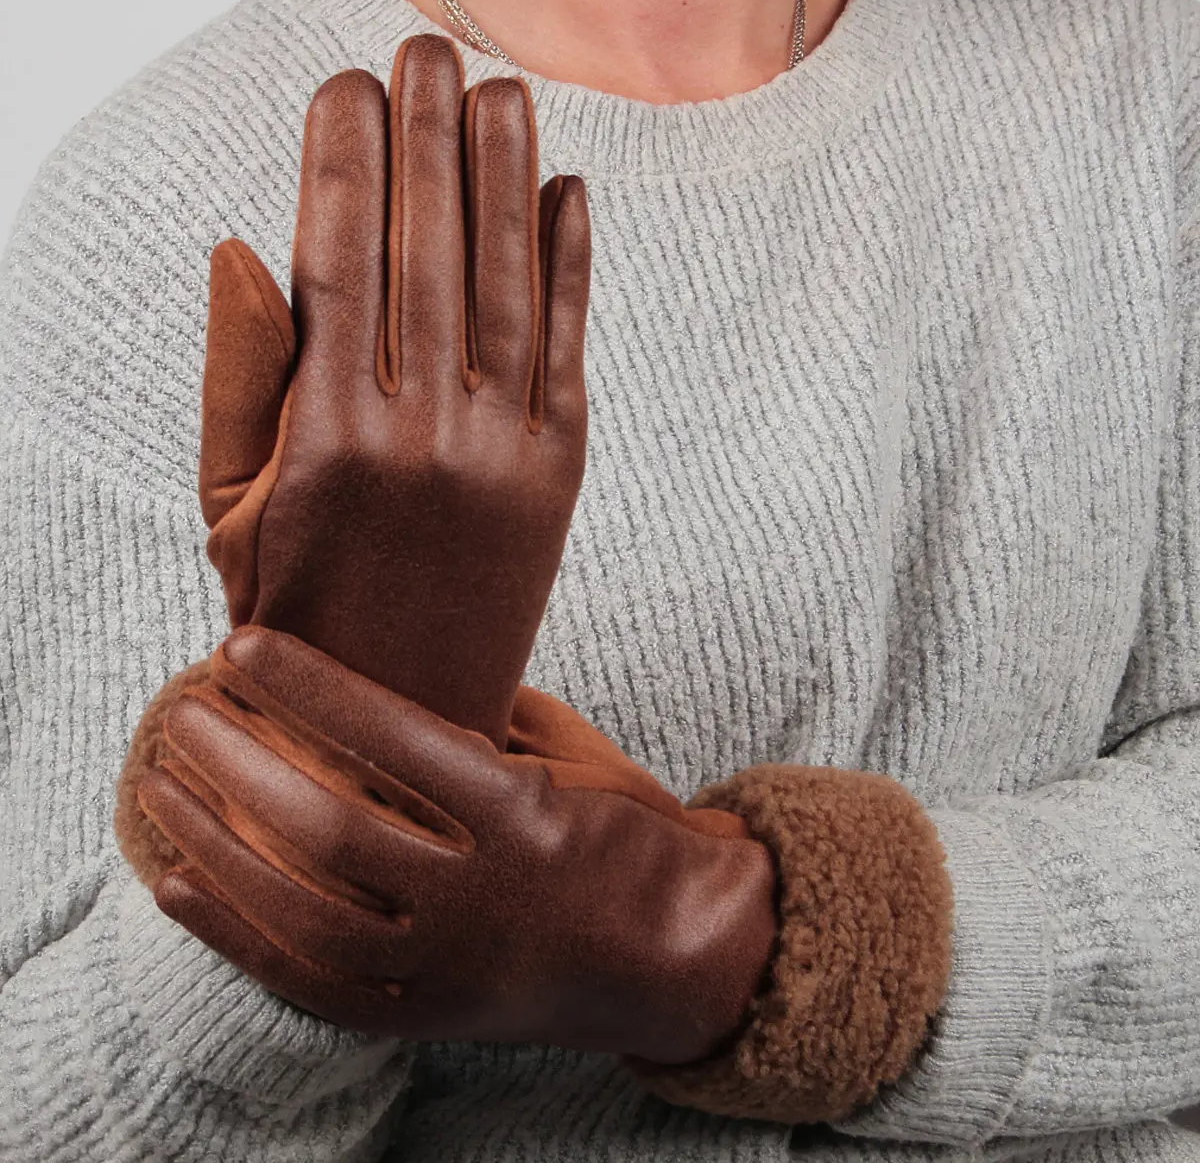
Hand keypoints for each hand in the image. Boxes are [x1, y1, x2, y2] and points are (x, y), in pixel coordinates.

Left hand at [138, 626, 779, 1065]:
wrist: (687, 952)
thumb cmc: (635, 839)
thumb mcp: (578, 763)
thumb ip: (485, 725)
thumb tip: (384, 681)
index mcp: (528, 816)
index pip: (398, 740)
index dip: (312, 688)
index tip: (245, 645)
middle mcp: (483, 896)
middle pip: (332, 827)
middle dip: (241, 761)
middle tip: (182, 709)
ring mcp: (451, 967)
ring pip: (305, 911)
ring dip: (217, 841)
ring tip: (160, 783)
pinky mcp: (429, 1017)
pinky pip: (312, 987)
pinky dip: (234, 936)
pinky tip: (174, 884)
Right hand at [198, 34, 590, 747]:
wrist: (403, 715)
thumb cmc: (297, 606)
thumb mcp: (231, 507)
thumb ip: (239, 376)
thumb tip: (245, 245)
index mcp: (331, 438)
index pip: (339, 262)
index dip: (344, 162)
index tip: (344, 83)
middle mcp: (426, 436)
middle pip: (430, 251)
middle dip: (427, 137)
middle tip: (426, 47)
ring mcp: (506, 455)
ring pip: (509, 285)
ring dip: (507, 176)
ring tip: (499, 89)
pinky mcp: (562, 476)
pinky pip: (568, 350)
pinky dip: (571, 267)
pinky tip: (566, 192)